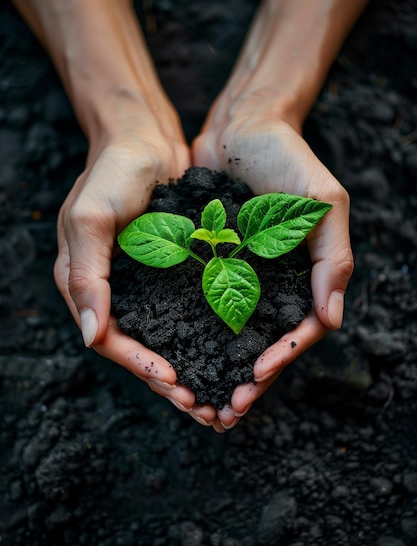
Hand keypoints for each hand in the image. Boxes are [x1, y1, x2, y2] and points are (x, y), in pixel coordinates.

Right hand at [53, 100, 202, 409]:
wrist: (145, 137)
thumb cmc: (113, 172)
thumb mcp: (91, 217)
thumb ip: (88, 275)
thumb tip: (91, 336)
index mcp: (86, 283)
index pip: (110, 338)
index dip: (140, 365)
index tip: (175, 382)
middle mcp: (114, 290)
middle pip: (138, 348)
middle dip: (168, 381)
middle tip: (203, 407)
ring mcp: (143, 284)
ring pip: (163, 338)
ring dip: (188, 368)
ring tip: (216, 397)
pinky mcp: (170, 273)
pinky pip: (184, 314)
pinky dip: (200, 338)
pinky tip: (225, 354)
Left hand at [192, 90, 353, 427]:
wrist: (240, 125)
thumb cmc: (289, 157)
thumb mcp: (323, 202)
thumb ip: (333, 257)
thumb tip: (333, 320)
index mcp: (302, 274)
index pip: (299, 328)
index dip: (282, 356)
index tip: (256, 375)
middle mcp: (270, 281)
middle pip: (262, 341)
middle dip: (247, 378)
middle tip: (225, 411)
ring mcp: (237, 274)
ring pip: (229, 333)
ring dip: (218, 367)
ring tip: (199, 399)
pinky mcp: (206, 262)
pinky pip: (200, 304)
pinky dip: (192, 333)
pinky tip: (175, 355)